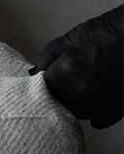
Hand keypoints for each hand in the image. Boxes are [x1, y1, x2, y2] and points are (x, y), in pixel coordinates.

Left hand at [32, 5, 123, 128]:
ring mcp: (100, 105)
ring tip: (82, 88)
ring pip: (76, 113)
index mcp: (65, 75)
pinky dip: (94, 111)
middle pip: (57, 105)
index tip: (48, 79)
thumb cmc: (102, 33)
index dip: (43, 84)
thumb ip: (47, 60)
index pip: (41, 90)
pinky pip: (98, 120)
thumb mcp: (67, 40)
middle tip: (66, 82)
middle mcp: (81, 94)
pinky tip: (96, 98)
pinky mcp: (117, 111)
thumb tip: (36, 75)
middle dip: (57, 94)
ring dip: (74, 104)